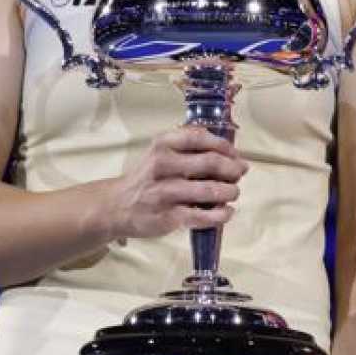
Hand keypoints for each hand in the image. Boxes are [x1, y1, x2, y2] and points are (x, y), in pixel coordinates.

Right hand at [105, 125, 248, 238]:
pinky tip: (226, 212)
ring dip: (230, 191)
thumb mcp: (160, 151)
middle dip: (232, 169)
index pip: (201, 138)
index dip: (225, 146)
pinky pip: (202, 216)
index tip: (235, 155)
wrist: (116, 206)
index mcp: (163, 144)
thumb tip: (228, 150)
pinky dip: (221, 214)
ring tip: (233, 192)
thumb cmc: (148, 177)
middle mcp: (163, 165)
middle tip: (239, 174)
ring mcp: (165, 192)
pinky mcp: (168, 216)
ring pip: (210, 190)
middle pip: (211, 162)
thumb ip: (189, 144)